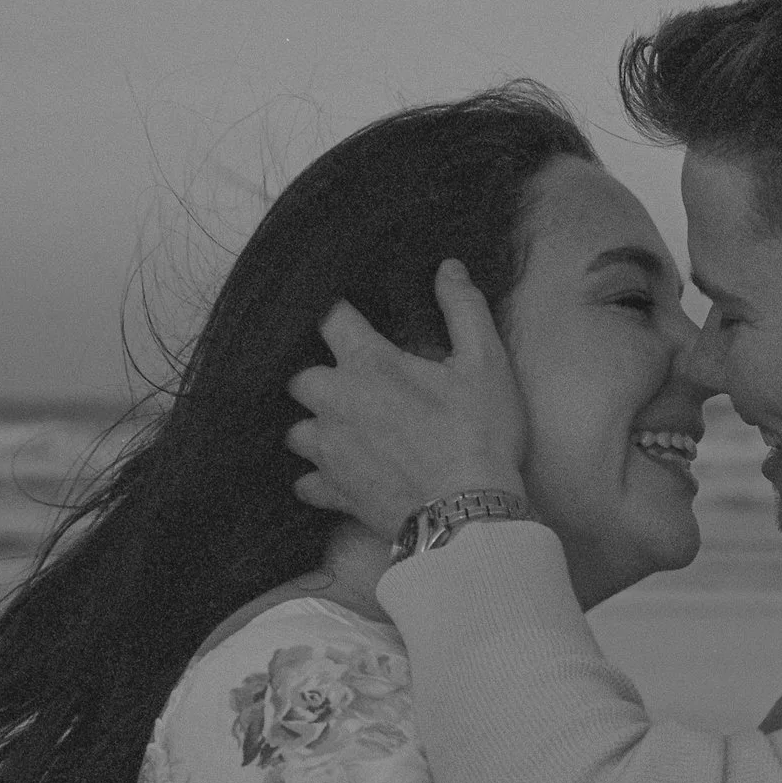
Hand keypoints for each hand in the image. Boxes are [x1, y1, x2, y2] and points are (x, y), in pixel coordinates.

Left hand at [283, 260, 530, 534]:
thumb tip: (448, 267)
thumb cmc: (479, 434)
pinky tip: (338, 473)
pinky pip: (306, 482)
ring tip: (340, 426)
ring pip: (296, 430)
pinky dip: (317, 477)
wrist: (468, 514)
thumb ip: (463, 308)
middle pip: (298, 377)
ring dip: (314, 424)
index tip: (347, 312)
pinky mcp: (334, 492)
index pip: (329, 317)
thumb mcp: (485, 362)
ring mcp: (330, 451)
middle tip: (350, 378)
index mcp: (368, 364)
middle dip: (318, 373)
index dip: (336, 310)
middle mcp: (336, 402)